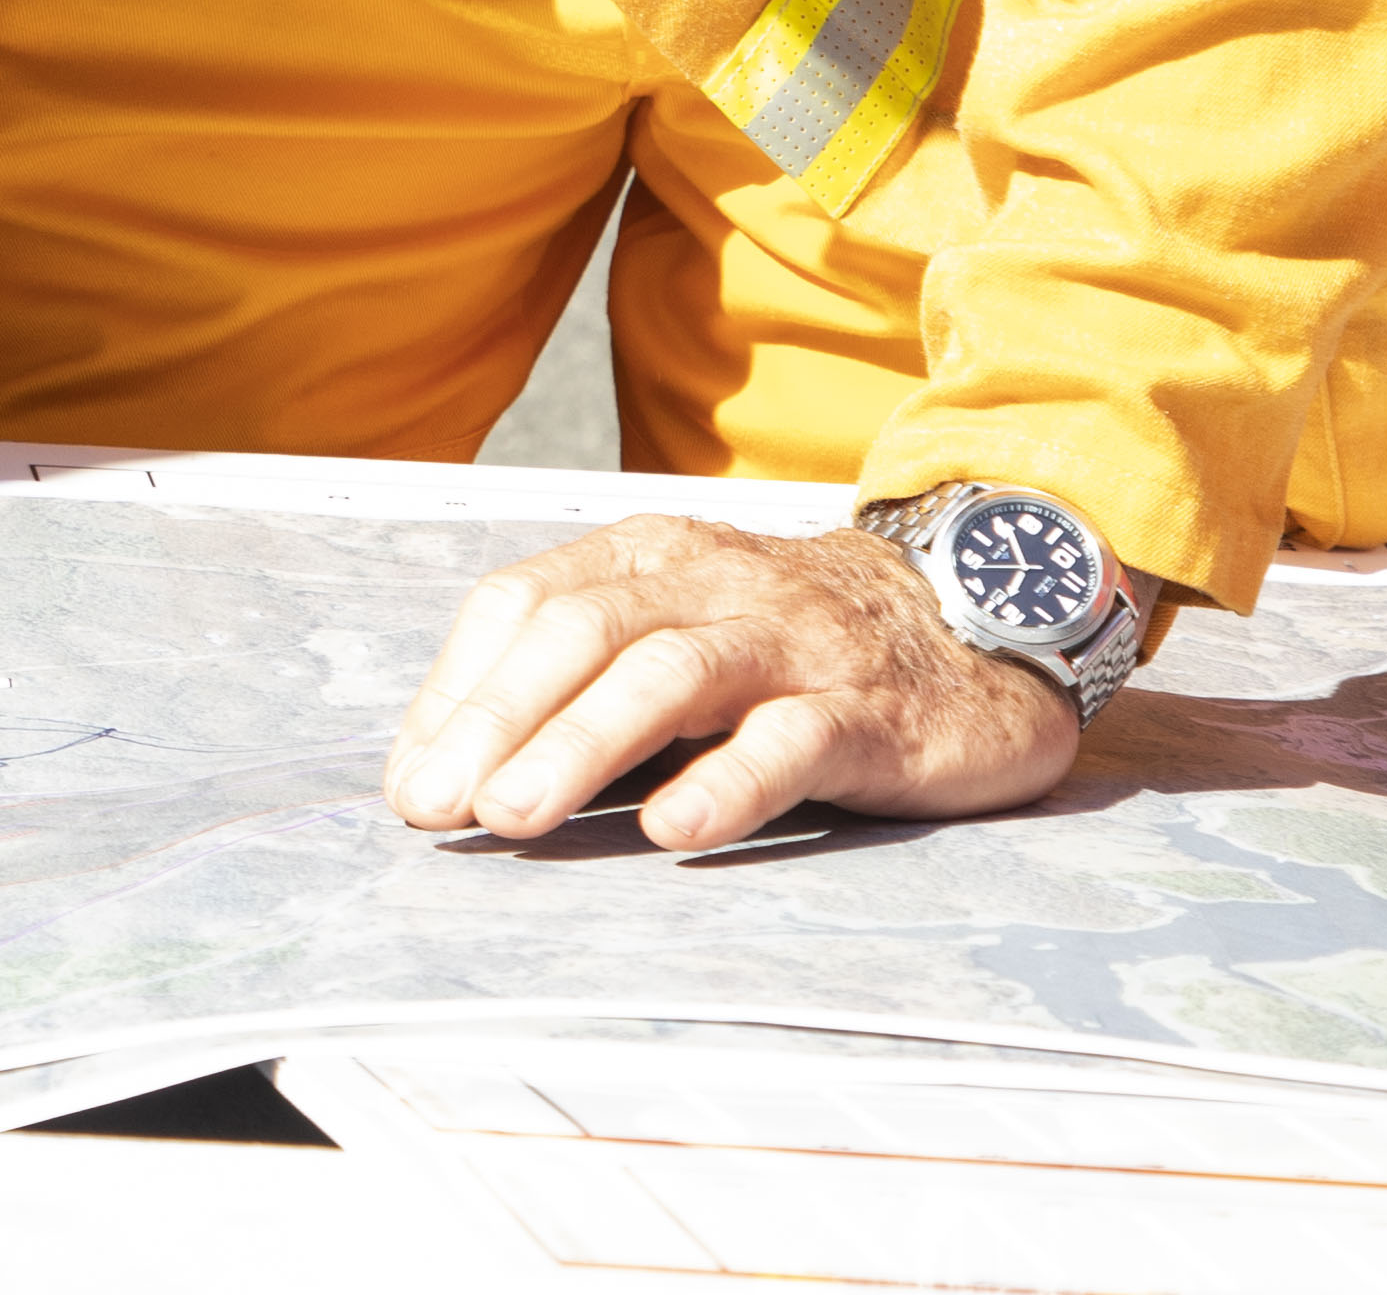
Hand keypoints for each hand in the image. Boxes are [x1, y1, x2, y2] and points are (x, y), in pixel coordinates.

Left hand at [381, 514, 1084, 850]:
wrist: (975, 622)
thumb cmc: (790, 645)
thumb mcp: (677, 632)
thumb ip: (580, 681)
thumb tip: (450, 770)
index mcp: (648, 558)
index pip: (524, 603)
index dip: (457, 690)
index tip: (411, 779)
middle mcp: (712, 584)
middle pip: (581, 632)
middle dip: (496, 720)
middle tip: (438, 806)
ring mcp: (793, 643)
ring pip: (671, 675)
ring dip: (579, 744)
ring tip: (515, 813)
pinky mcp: (870, 711)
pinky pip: (792, 739)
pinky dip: (728, 781)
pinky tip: (675, 827)